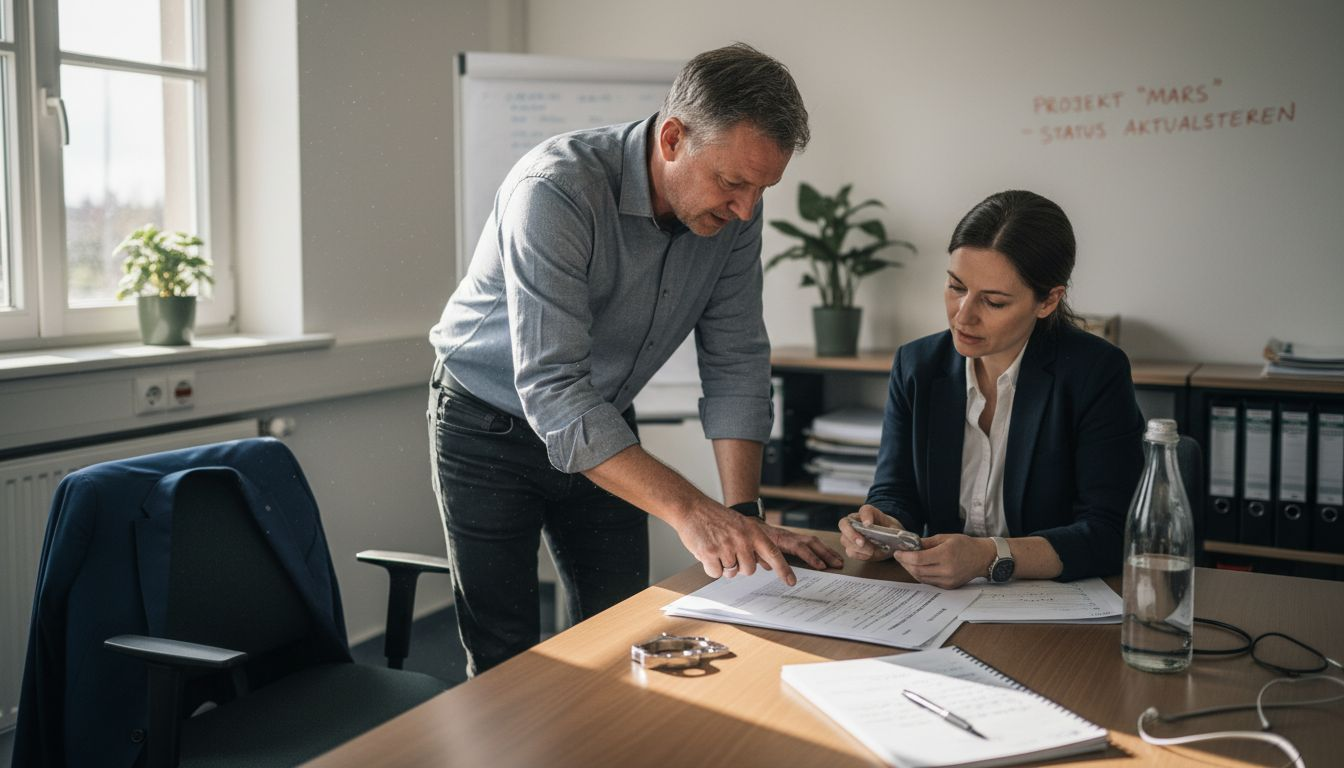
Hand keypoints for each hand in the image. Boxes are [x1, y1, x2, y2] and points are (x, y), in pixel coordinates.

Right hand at [673, 503, 795, 585]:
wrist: (692, 507)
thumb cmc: (715, 518)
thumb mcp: (741, 524)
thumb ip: (752, 542)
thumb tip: (761, 564)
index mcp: (753, 531)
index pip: (773, 553)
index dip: (783, 569)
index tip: (791, 581)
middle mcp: (742, 539)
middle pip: (749, 570)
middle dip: (739, 567)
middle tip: (728, 552)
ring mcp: (726, 547)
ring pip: (731, 573)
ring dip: (723, 566)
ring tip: (716, 548)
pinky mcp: (710, 553)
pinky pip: (715, 573)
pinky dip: (710, 567)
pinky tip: (706, 552)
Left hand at [760, 524, 843, 570]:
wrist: (752, 525)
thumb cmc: (754, 539)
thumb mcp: (755, 549)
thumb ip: (762, 558)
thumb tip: (769, 567)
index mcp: (780, 539)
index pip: (798, 548)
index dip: (810, 557)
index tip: (820, 567)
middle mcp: (791, 536)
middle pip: (811, 542)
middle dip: (826, 554)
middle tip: (837, 565)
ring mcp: (795, 536)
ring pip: (815, 541)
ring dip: (828, 551)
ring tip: (840, 562)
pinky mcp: (797, 538)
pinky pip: (813, 542)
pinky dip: (823, 549)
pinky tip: (832, 556)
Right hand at [838, 504, 903, 560]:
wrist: (888, 540)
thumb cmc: (889, 531)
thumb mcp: (894, 528)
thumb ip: (890, 529)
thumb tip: (883, 534)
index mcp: (867, 513)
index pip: (864, 510)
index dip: (865, 516)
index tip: (868, 524)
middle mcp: (854, 521)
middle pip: (844, 523)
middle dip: (851, 534)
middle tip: (861, 542)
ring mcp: (850, 534)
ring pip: (844, 539)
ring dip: (856, 547)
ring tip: (870, 551)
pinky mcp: (851, 547)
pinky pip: (849, 551)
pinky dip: (859, 555)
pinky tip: (868, 555)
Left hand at [892, 533, 995, 588]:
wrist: (983, 558)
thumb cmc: (965, 545)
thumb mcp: (946, 538)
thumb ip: (927, 543)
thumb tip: (910, 545)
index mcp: (945, 555)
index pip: (918, 559)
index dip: (904, 556)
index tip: (897, 552)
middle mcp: (946, 569)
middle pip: (917, 570)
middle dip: (905, 563)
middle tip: (900, 556)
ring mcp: (947, 580)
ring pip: (921, 578)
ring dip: (911, 570)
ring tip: (906, 561)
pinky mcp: (949, 586)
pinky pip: (929, 582)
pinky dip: (920, 575)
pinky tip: (917, 568)